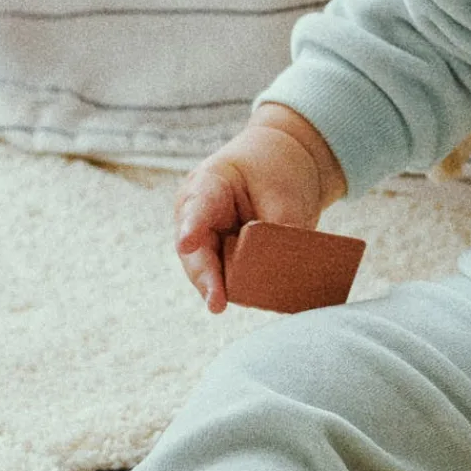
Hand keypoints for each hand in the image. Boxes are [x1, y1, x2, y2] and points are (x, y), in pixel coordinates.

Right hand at [173, 103, 346, 312]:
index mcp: (208, 185)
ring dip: (219, 289)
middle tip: (216, 302)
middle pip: (196, 251)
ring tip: (222, 305)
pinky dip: (238, 289)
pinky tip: (250, 300)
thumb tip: (284, 271)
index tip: (186, 242)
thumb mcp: (284, 194)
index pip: (198, 207)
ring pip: (208, 271)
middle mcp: (197, 215)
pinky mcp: (222, 257)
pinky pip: (227, 278)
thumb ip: (280, 229)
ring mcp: (206, 238)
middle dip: (206, 278)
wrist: (281, 165)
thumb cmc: (277, 171)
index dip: (192, 226)